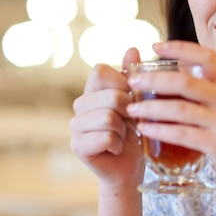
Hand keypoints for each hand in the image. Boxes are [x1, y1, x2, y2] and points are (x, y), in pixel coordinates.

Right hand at [70, 48, 144, 185]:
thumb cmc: (136, 131)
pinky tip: (116, 148)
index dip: (122, 82)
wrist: (131, 166)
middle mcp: (80, 104)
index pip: (100, 70)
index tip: (132, 96)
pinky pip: (106, 137)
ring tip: (123, 136)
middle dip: (130, 111)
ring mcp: (75, 125)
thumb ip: (133, 75)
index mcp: (93, 89)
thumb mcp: (139, 100)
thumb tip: (132, 49)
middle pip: (111, 96)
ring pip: (109, 117)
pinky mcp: (77, 146)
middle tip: (131, 123)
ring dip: (125, 130)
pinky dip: (118, 144)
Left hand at [125, 41, 215, 196]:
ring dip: (151, 108)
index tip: (156, 45)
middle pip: (187, 81)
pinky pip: (183, 134)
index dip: (181, 48)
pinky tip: (144, 129)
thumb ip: (211, 91)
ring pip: (181, 109)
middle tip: (132, 80)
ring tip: (131, 109)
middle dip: (154, 79)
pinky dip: (160, 130)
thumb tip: (178, 70)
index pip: (207, 56)